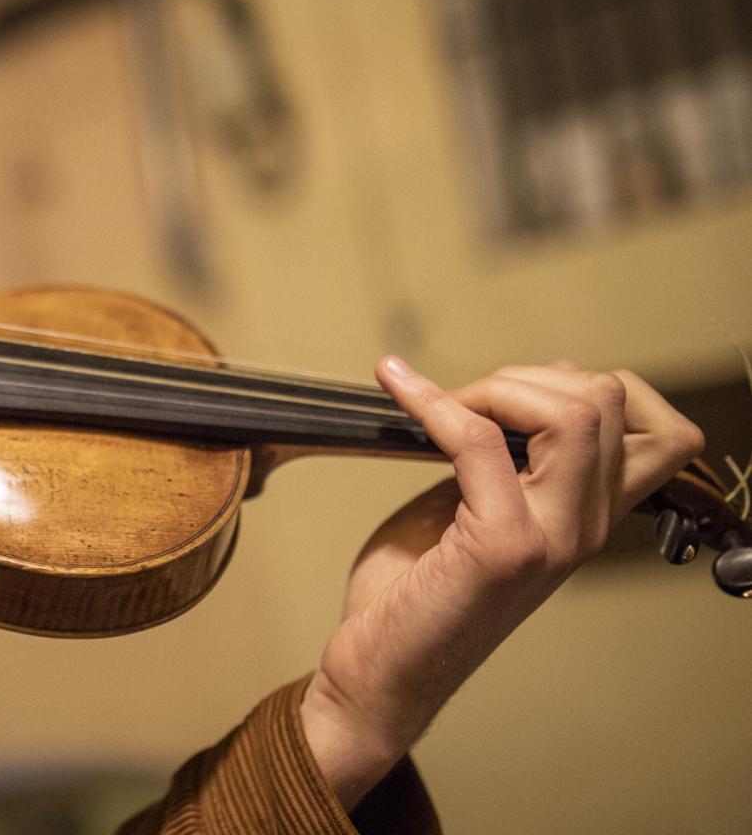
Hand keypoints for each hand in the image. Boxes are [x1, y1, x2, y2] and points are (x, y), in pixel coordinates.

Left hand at [299, 358, 702, 808]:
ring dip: (497, 386)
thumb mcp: (473, 508)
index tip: (518, 395)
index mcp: (590, 516)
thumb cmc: (417, 593)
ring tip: (442, 406)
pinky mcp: (502, 545)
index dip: (596, 387)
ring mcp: (551, 536)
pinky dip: (433, 401)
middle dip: (532, 376)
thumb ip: (501, 460)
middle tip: (467, 402)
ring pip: (571, 414)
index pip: (663, 432)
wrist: (384, 670)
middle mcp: (586, 527)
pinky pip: (478, 438)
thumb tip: (498, 394)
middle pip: (609, 402)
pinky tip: (399, 390)